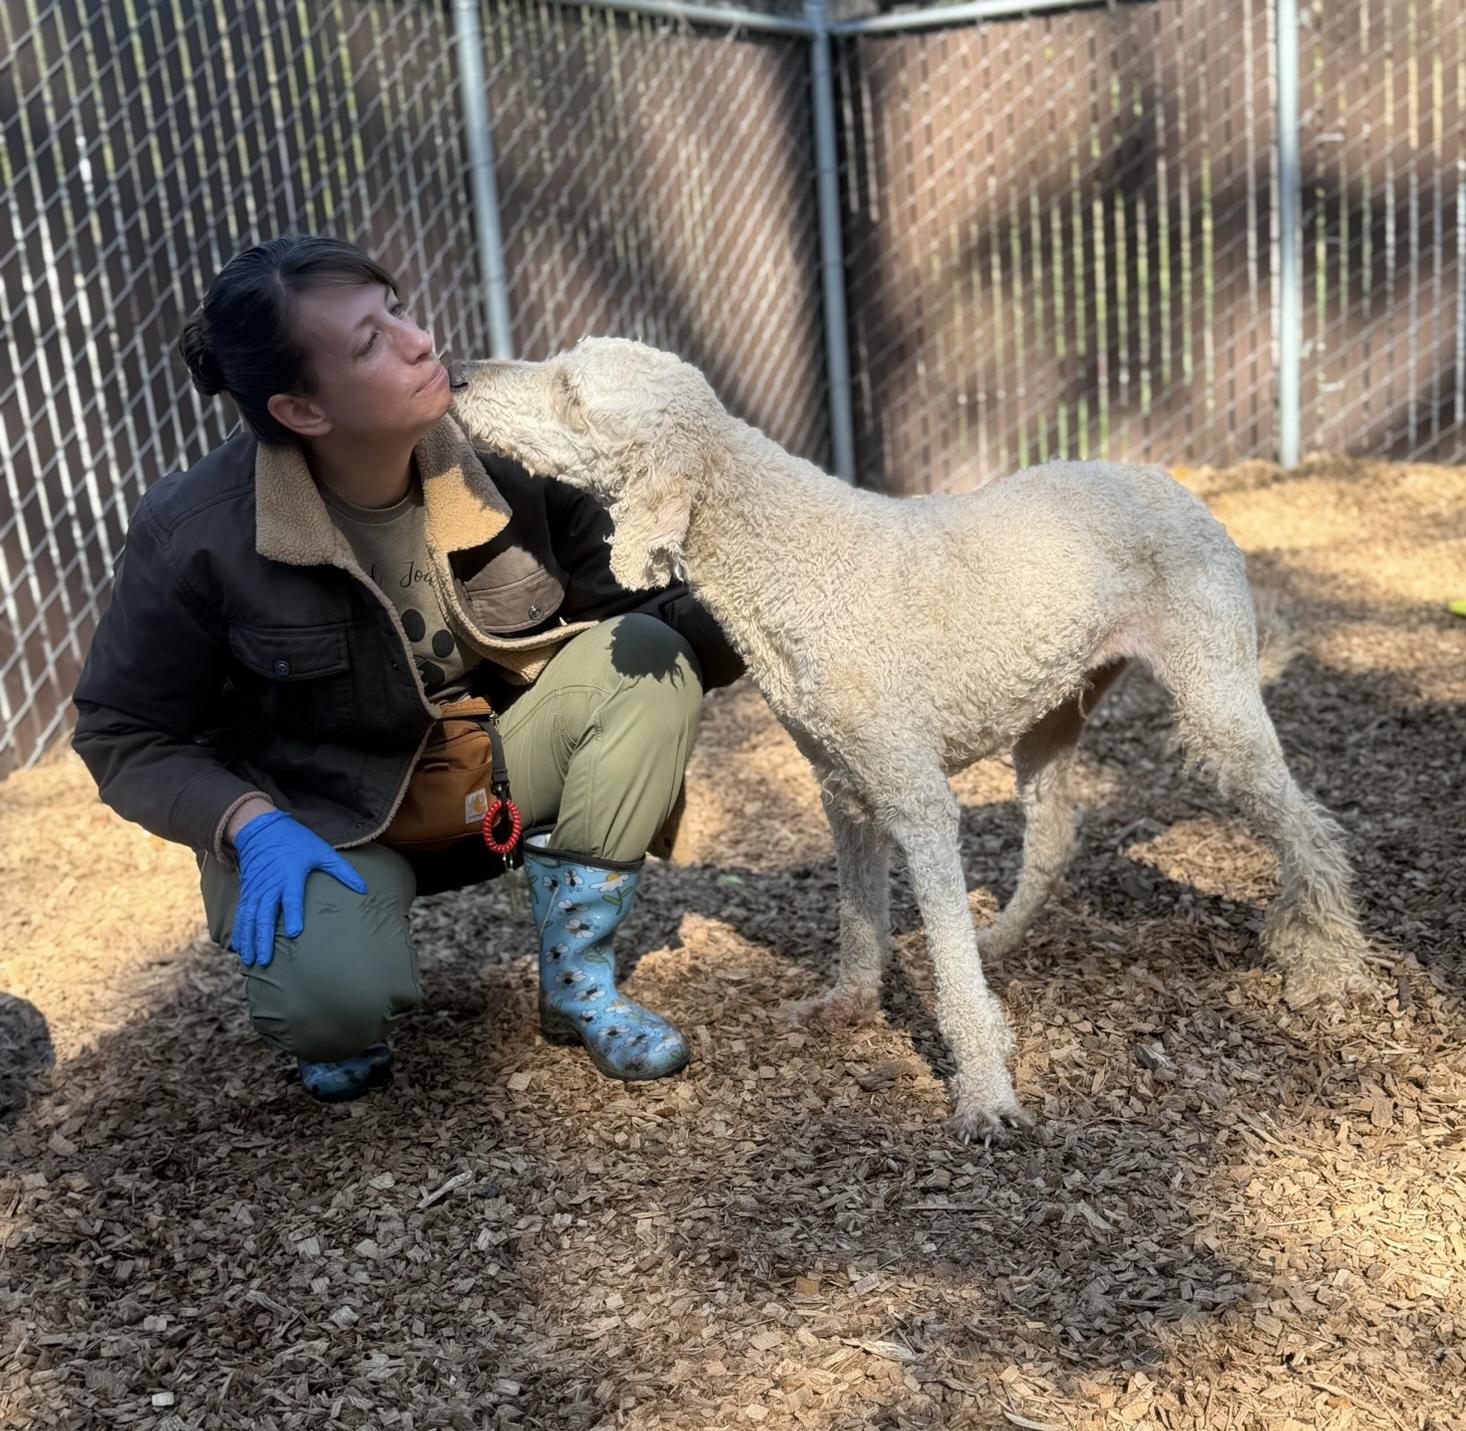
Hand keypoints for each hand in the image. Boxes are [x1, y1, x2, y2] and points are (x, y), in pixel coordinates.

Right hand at [229, 810, 367, 967]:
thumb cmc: (296, 841)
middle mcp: (270, 885)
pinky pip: (240, 914)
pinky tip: (239, 947)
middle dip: (263, 939)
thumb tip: (364, 889)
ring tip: (250, 961)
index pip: (292, 899)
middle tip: (265, 960)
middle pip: (264, 915)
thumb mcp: (322, 851)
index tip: (295, 934)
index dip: (294, 915)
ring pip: (249, 919)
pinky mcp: (246, 891)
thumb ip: (343, 871)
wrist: (261, 829)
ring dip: (248, 940)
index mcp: (290, 875)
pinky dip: (239, 931)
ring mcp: (256, 890)